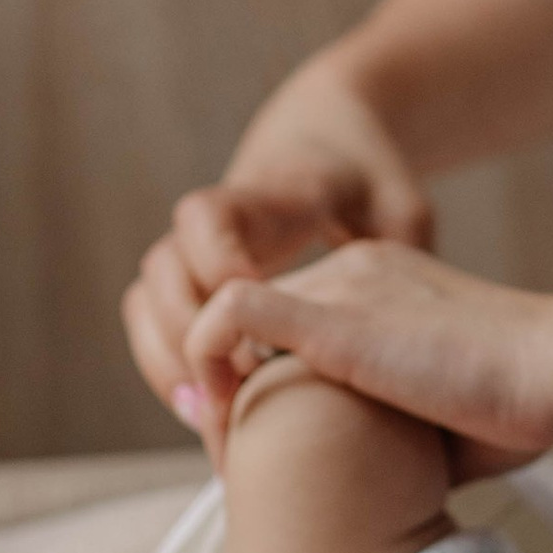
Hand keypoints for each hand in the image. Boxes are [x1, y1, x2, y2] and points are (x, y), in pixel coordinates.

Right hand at [122, 74, 433, 439]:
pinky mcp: (194, 276)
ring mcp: (198, 249)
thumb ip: (406, 246)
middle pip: (163, 266)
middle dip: (183, 331)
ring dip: (164, 358)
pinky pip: (153, 320)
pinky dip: (165, 363)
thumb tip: (403, 318)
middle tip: (225, 387)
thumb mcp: (401, 202)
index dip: (217, 266)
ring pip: (146, 298)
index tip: (249, 320)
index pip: (211, 217)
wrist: (323, 138)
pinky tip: (205, 406)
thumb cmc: (369, 175)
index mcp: (270, 195)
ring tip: (207, 414)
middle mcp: (218, 221)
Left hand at [181, 244, 552, 471]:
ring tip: (227, 459)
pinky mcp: (334, 316)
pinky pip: (227, 315)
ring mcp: (339, 285)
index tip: (260, 457)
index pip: (282, 323)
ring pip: (224, 318)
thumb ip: (383, 423)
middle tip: (231, 466)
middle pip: (247, 323)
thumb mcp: (431, 413)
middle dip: (226, 394)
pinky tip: (228, 429)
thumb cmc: (521, 404)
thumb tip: (361, 484)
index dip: (258, 388)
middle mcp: (349, 267)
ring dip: (213, 390)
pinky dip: (209, 369)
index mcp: (375, 281)